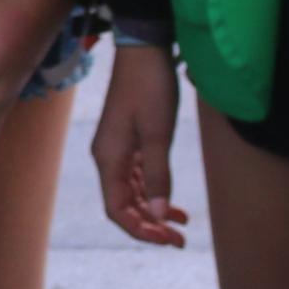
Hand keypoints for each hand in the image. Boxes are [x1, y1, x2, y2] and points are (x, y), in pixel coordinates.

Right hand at [89, 39, 189, 246]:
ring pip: (131, 192)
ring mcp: (117, 148)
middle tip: (180, 239)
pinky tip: (172, 200)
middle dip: (150, 225)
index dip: (140, 230)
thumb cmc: (150, 87)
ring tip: (181, 224)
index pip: (117, 209)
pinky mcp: (128, 139)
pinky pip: (137, 176)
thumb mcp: (158, 134)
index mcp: (109, 159)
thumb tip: (156, 215)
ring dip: (153, 210)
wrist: (145, 48)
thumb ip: (157, 176)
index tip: (168, 240)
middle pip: (124, 204)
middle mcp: (108, 157)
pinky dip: (153, 191)